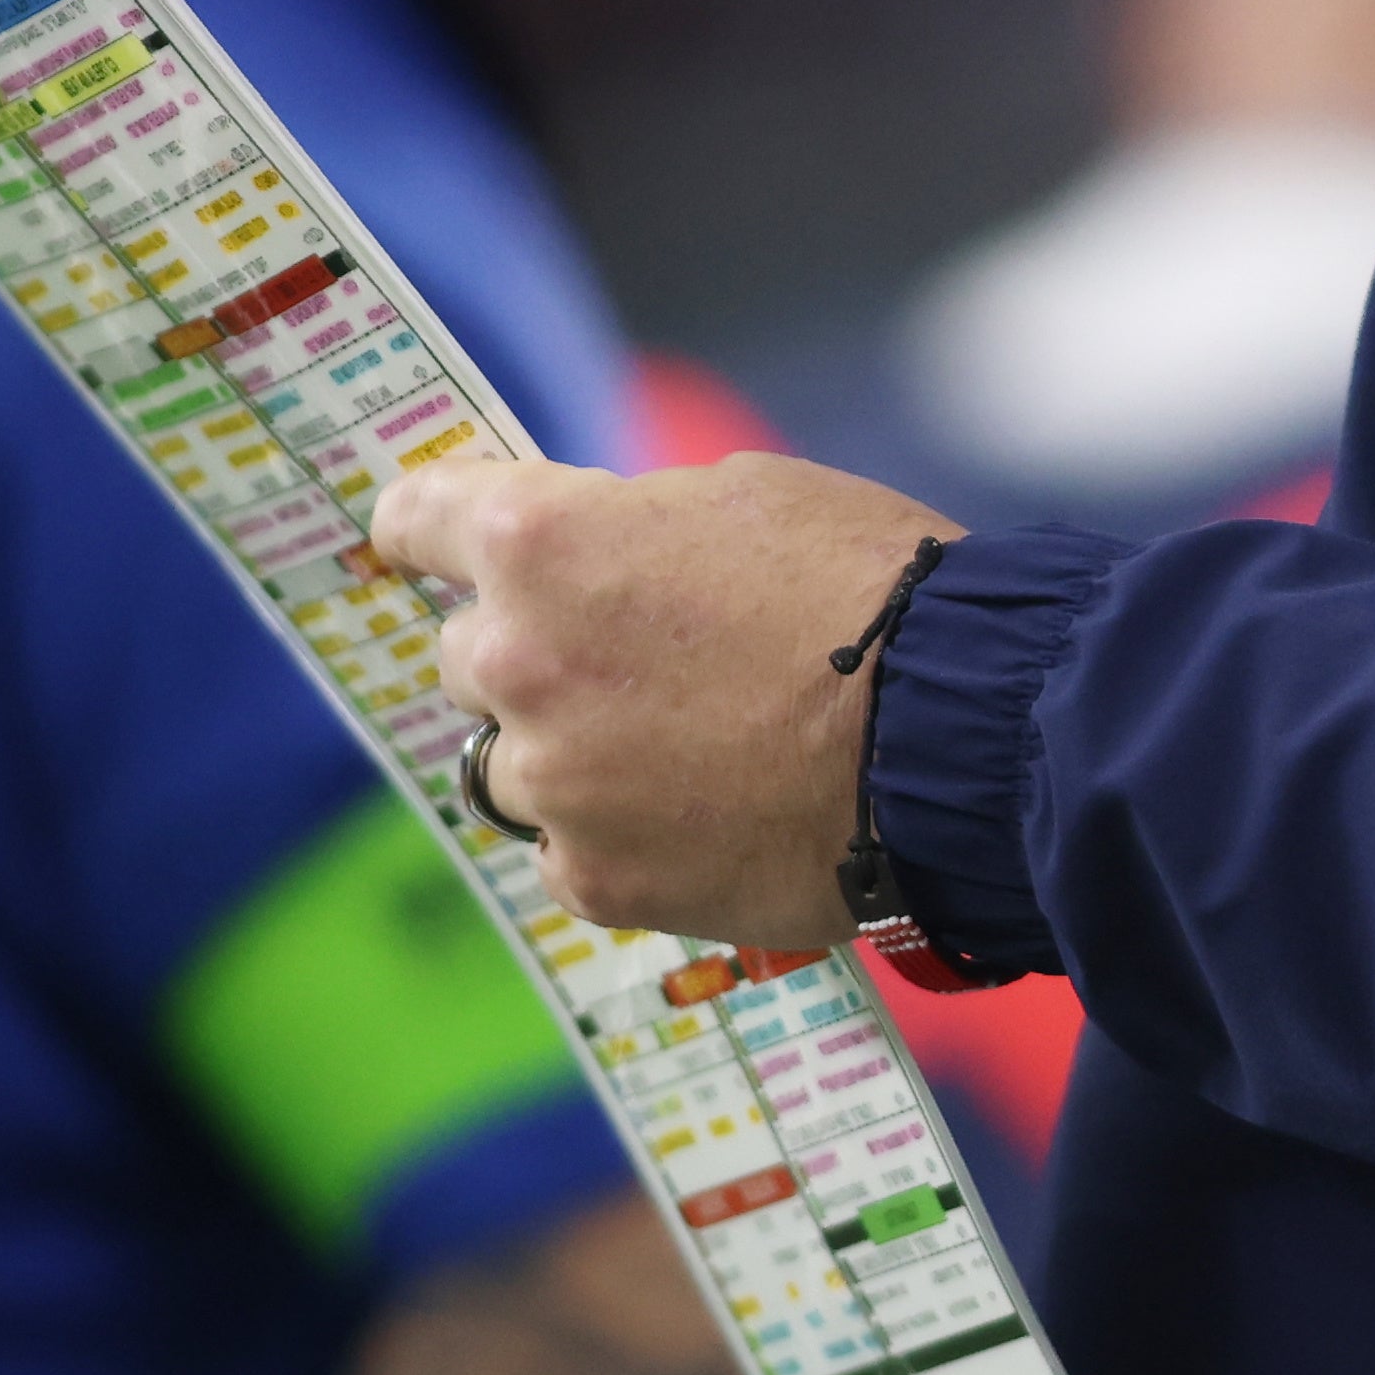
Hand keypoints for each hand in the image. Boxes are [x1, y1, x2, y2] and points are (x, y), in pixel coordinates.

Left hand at [365, 452, 951, 946]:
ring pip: (516, 766)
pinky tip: (708, 813)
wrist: (958, 728)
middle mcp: (516, 662)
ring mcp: (552, 782)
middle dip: (534, 650)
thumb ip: (635, 525)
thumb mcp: (746, 494)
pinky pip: (573, 851)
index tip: (444, 545)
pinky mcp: (598, 879)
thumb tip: (598, 558)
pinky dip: (623, 835)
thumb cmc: (870, 587)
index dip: (435, 529)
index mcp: (539, 543)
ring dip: (573, 753)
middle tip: (636, 660)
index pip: (416, 521)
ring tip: (685, 751)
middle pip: (467, 656)